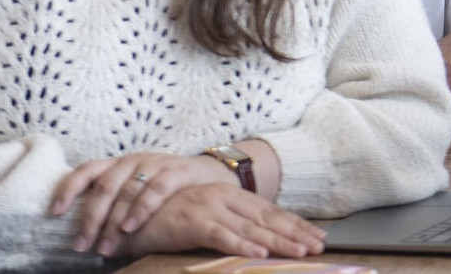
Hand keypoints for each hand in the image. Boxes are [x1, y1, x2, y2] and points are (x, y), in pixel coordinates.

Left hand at [52, 151, 236, 256]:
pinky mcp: (176, 170)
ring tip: (105, 246)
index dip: (68, 189)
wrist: (210, 175)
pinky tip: (130, 227)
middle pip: (104, 186)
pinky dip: (140, 209)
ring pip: (126, 191)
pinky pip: (154, 190)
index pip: (86, 170)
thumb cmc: (166, 189)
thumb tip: (84, 233)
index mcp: (119, 163)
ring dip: (113, 221)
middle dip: (90, 219)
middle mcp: (134, 160)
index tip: (55, 213)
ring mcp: (156, 163)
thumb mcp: (138, 189)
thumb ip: (115, 202)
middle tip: (81, 245)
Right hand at [122, 183, 325, 258]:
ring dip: (278, 241)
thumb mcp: (210, 216)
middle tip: (317, 247)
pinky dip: (241, 245)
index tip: (317, 237)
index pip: (271, 211)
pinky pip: (221, 235)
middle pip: (267, 218)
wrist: (132, 213)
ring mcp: (209, 207)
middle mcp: (225, 197)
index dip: (296, 224)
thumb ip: (235, 223)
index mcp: (232, 195)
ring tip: (299, 252)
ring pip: (251, 228)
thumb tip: (266, 239)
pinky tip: (259, 254)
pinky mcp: (192, 221)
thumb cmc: (173, 217)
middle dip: (295, 233)